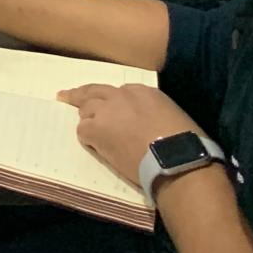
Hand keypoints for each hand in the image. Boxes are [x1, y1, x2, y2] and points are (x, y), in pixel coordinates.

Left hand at [58, 84, 203, 188]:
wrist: (178, 160)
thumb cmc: (186, 144)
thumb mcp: (174, 117)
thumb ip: (155, 113)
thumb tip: (150, 123)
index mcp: (144, 92)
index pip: (119, 92)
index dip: (112, 100)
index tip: (107, 104)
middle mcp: (121, 96)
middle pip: (95, 92)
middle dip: (81, 94)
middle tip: (66, 96)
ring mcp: (106, 111)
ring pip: (86, 110)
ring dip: (88, 121)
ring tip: (91, 133)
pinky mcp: (97, 129)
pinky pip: (83, 131)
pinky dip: (88, 139)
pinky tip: (98, 148)